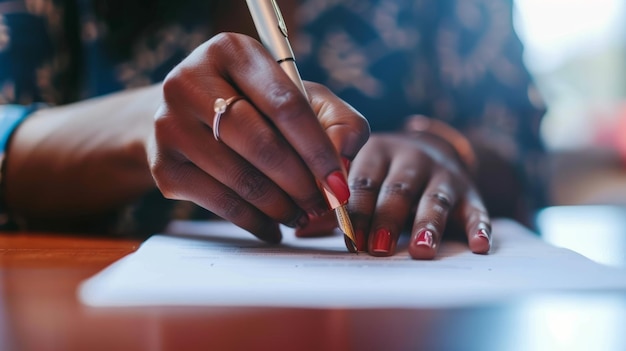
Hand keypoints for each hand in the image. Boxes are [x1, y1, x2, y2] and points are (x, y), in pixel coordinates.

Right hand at [148, 33, 369, 242]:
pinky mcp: (163, 166)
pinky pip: (219, 203)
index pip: (286, 105)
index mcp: (232, 51)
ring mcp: (170, 124)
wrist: (187, 117)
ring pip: (241, 178)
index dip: (318, 150)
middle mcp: (191, 81)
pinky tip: (273, 227)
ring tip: (301, 216)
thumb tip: (341, 166)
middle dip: (301, 184)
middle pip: (261, 144)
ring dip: (280, 207)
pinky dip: (254, 222)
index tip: (338, 184)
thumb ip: (338, 122)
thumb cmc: (257, 106)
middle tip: (322, 206)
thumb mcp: (303, 98)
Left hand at [347, 132, 490, 258]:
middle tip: (376, 248)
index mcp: (378, 151)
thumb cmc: (382, 174)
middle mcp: (413, 158)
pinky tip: (478, 246)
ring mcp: (443, 174)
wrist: (432, 150)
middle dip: (387, 220)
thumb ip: (336, 201)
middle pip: (398, 190)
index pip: (365, 181)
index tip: (349, 240)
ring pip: (435, 199)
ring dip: (427, 225)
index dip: (357, 211)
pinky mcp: (470, 192)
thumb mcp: (360, 174)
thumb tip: (302, 228)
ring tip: (421, 251)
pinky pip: (476, 209)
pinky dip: (480, 227)